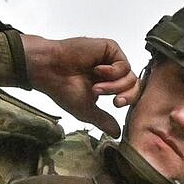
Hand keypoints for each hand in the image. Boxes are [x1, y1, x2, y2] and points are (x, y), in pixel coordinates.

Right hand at [21, 33, 139, 136]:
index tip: (116, 104)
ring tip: (96, 87)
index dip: (127, 100)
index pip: (129, 93)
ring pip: (130, 76)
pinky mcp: (110, 48)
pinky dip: (112, 71)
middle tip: (114, 101)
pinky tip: (96, 70)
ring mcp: (111, 59)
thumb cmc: (62, 88)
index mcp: (107, 84)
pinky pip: (124, 64)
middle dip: (126, 96)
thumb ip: (104, 120)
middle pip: (134, 85)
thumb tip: (117, 134)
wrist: (49, 70)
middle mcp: (111, 71)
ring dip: (114, 85)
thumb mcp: (86, 110)